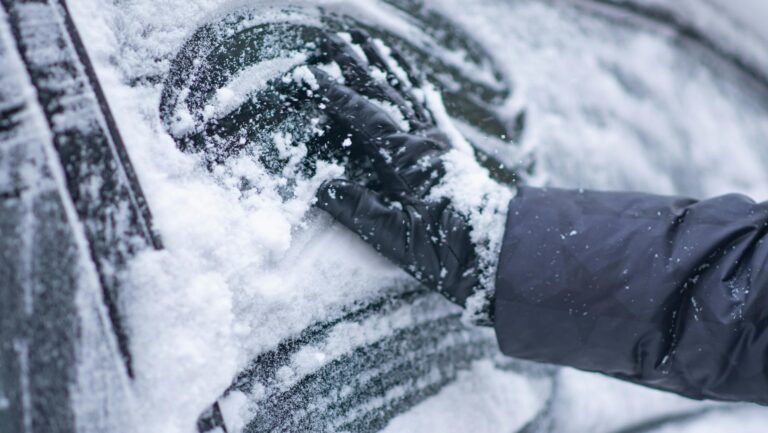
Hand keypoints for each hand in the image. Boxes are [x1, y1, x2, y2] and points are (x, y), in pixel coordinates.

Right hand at [300, 30, 497, 323]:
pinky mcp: (453, 147)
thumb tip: (323, 185)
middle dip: (359, 65)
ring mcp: (441, 140)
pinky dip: (419, 87)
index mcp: (410, 158)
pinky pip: (432, 107)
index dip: (338, 95)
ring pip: (409, 92)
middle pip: (387, 92)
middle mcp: (426, 139)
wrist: (500, 249)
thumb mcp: (396, 238)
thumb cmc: (450, 250)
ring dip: (388, 66)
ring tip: (370, 43)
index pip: (366, 116)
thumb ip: (359, 209)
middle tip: (336, 41)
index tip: (315, 75)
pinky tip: (413, 76)